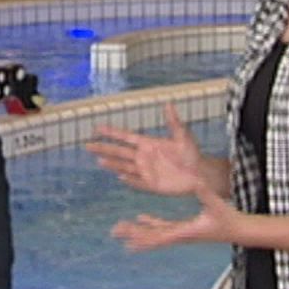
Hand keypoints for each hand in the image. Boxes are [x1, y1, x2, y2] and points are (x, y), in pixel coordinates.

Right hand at [84, 103, 204, 196]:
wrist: (200, 174)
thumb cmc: (192, 154)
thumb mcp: (183, 136)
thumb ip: (173, 122)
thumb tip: (168, 103)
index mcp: (148, 144)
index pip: (125, 137)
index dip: (111, 133)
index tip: (96, 128)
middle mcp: (143, 157)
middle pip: (119, 152)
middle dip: (103, 148)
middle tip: (87, 145)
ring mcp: (146, 171)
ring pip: (124, 167)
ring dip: (112, 164)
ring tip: (99, 161)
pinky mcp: (152, 184)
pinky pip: (137, 182)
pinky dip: (129, 180)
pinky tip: (120, 177)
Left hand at [112, 183, 240, 252]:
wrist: (238, 230)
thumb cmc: (229, 219)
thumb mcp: (217, 205)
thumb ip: (205, 193)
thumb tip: (195, 181)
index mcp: (185, 231)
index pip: (160, 236)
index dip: (144, 238)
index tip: (128, 242)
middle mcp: (179, 234)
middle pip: (152, 236)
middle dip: (133, 234)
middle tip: (114, 232)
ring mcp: (180, 232)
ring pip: (154, 232)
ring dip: (137, 230)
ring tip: (119, 229)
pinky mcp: (183, 228)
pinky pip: (162, 227)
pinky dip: (150, 223)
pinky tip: (139, 219)